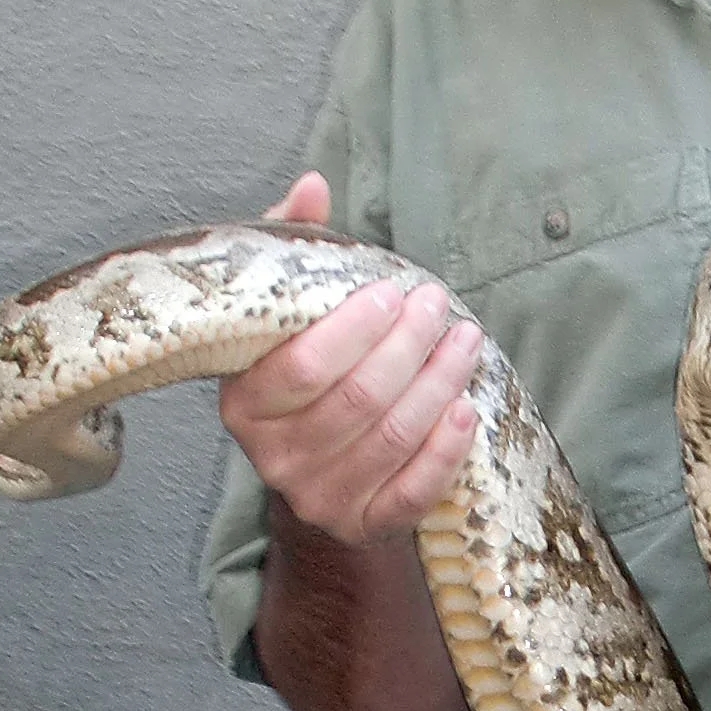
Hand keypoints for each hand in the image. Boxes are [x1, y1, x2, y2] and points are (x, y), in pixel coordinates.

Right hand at [220, 172, 483, 544]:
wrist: (315, 474)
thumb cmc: (303, 377)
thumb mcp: (285, 315)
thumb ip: (294, 249)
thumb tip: (314, 185)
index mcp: (244, 403)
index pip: (302, 367)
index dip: (353, 329)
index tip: (391, 291)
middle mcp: (274, 457)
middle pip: (356, 400)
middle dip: (408, 346)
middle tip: (437, 304)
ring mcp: (319, 497)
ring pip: (391, 438)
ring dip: (438, 385)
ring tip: (467, 341)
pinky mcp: (363, 524)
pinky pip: (411, 492)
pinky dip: (444, 450)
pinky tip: (466, 409)